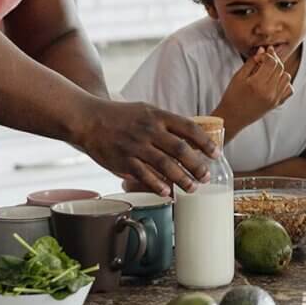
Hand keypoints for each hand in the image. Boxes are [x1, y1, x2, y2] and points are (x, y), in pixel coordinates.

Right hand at [72, 99, 216, 196]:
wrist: (88, 119)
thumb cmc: (121, 116)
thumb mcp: (147, 111)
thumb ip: (167, 124)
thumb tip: (190, 139)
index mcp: (158, 116)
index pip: (189, 128)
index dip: (205, 142)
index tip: (216, 154)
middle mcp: (149, 130)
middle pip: (181, 149)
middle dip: (197, 165)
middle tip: (207, 176)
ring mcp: (136, 146)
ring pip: (165, 165)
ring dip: (182, 179)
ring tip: (193, 188)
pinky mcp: (123, 160)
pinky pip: (144, 175)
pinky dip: (157, 185)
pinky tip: (168, 193)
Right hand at [215, 47, 292, 133]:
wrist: (232, 117)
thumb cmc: (232, 96)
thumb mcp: (238, 76)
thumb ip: (252, 62)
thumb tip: (263, 50)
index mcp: (257, 84)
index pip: (271, 62)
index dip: (267, 54)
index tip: (261, 55)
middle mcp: (269, 92)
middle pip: (280, 68)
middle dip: (274, 60)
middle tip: (265, 58)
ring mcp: (275, 99)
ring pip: (287, 77)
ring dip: (280, 71)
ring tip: (269, 71)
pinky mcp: (277, 104)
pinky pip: (289, 89)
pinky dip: (285, 83)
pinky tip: (274, 82)